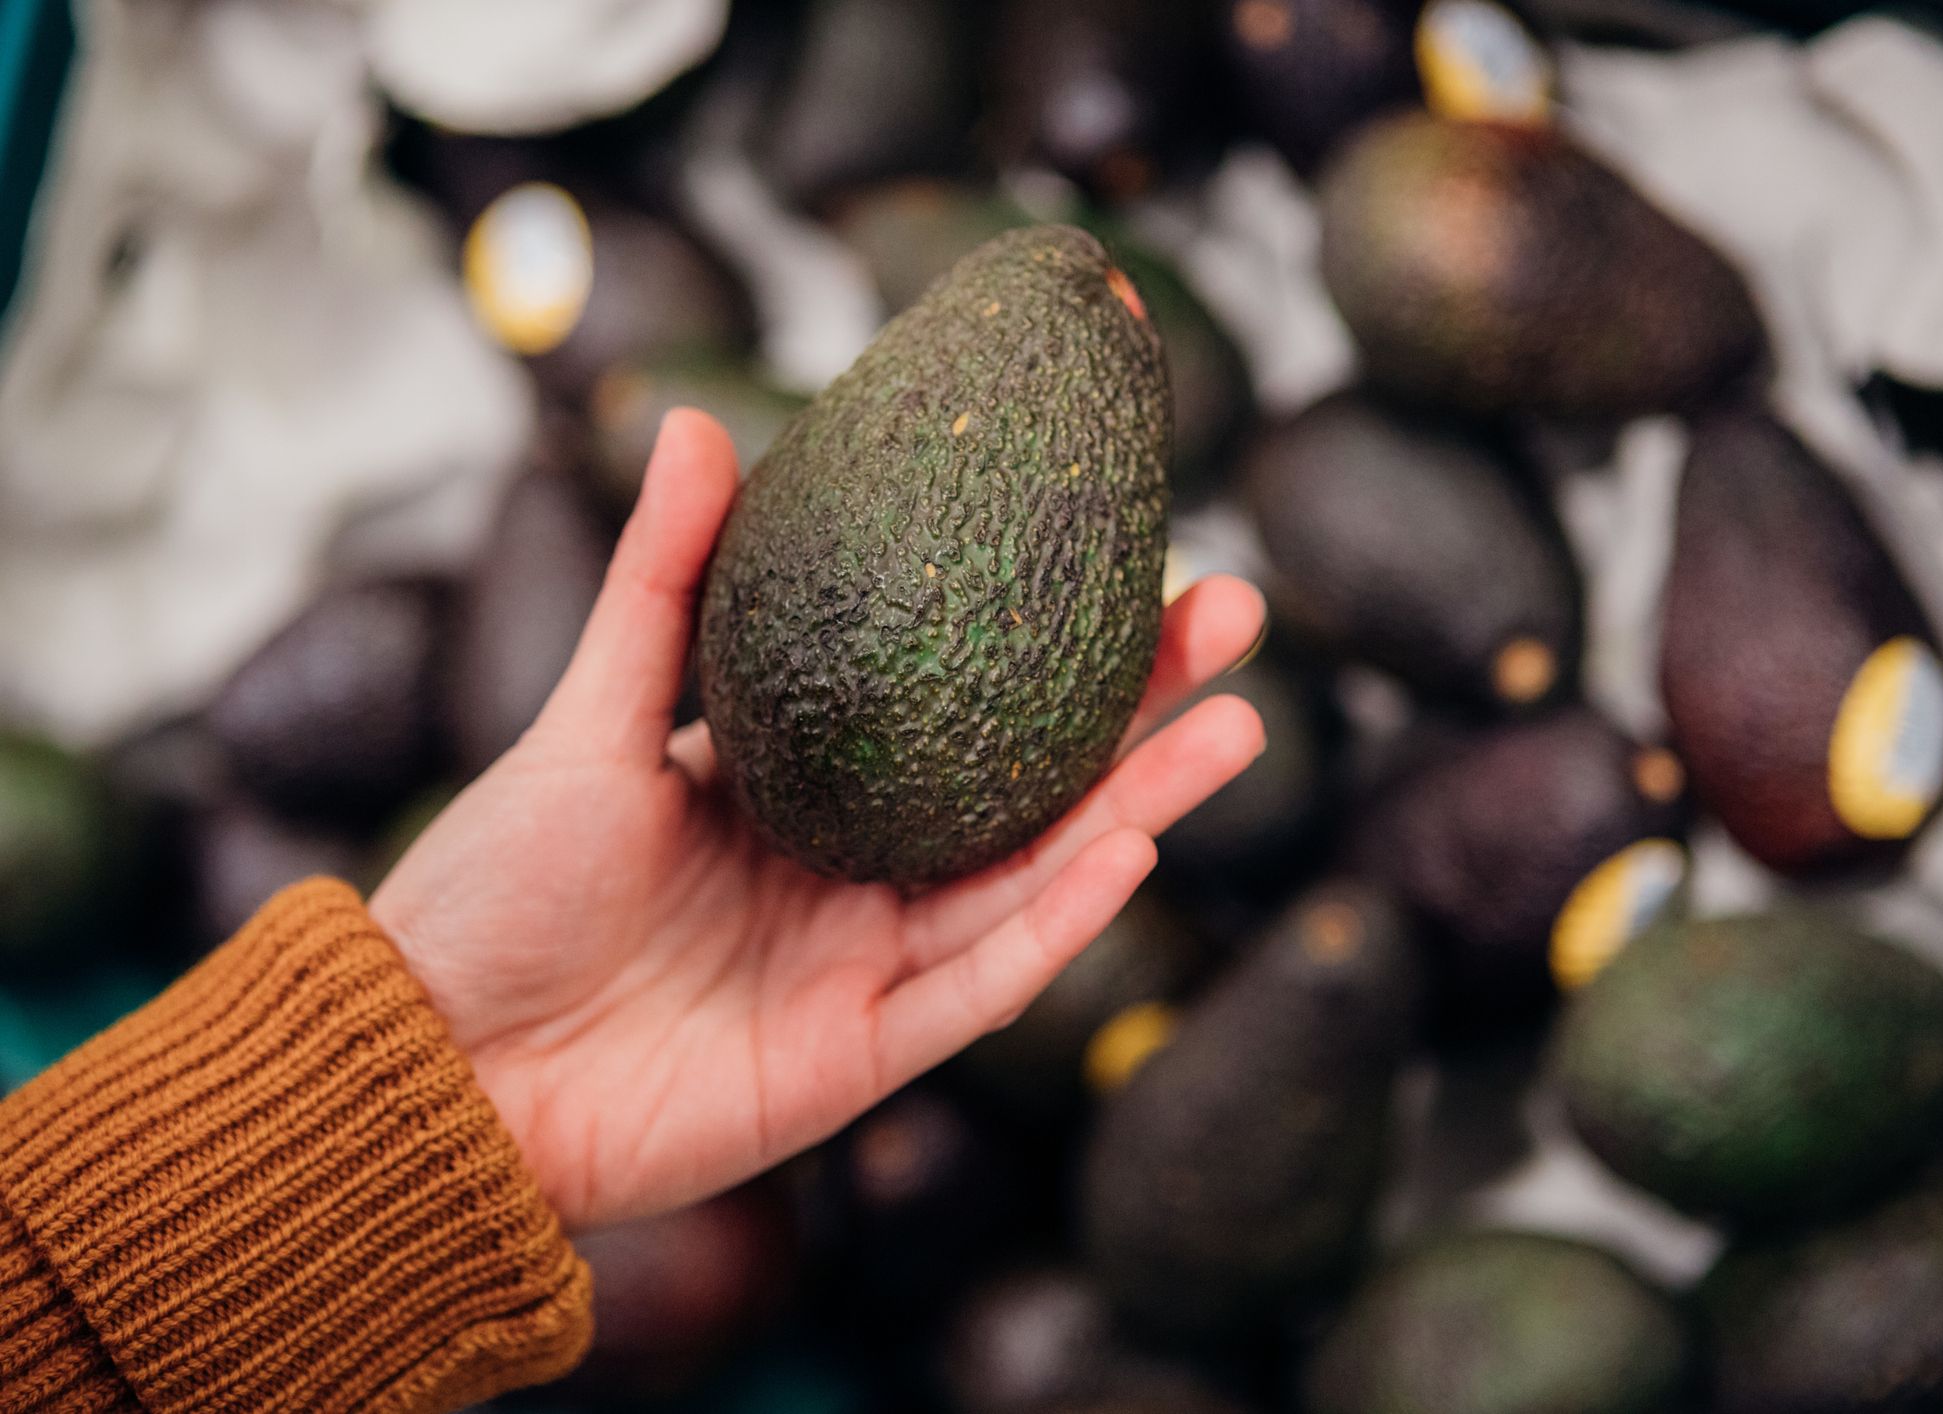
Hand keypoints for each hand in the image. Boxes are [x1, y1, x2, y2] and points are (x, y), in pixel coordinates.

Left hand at [371, 410, 1265, 1229]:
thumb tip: (698, 420)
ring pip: (1038, 880)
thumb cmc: (499, 890)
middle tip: (1236, 619)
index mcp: (810, 789)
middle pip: (1034, 784)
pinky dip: (1056, 922)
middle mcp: (861, 872)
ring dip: (1142, 805)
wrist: (439, 1064)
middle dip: (1144, 710)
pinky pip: (979, 984)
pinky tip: (1131, 846)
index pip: (964, 701)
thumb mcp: (589, 720)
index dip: (1059, 639)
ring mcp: (871, 966)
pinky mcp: (863, 1056)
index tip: (1141, 549)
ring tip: (1239, 726)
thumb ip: (663, 586)